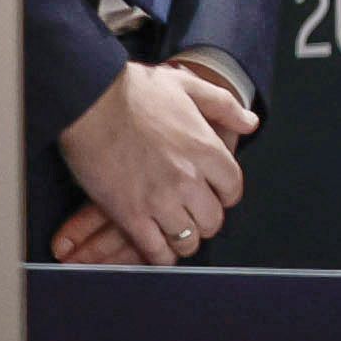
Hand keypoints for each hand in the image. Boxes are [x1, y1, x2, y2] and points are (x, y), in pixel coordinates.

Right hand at [55, 61, 255, 265]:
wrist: (89, 99)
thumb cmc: (135, 90)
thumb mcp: (189, 86)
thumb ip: (224, 106)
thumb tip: (250, 123)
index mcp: (206, 149)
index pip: (233, 188)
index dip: (225, 193)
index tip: (214, 192)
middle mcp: (188, 179)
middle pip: (213, 219)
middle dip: (206, 218)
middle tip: (193, 213)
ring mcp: (159, 200)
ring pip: (188, 239)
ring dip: (184, 238)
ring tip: (175, 230)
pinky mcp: (130, 214)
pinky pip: (156, 250)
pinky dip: (160, 254)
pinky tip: (156, 247)